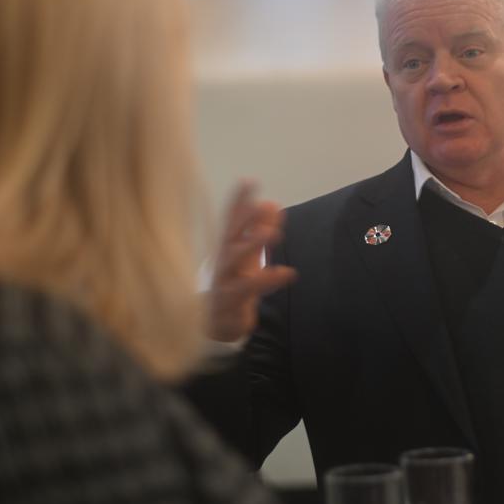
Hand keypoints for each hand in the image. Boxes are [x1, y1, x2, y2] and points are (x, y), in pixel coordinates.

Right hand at [207, 181, 296, 341]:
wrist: (216, 322)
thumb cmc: (234, 283)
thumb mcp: (249, 256)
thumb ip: (260, 230)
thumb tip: (273, 202)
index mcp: (227, 247)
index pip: (231, 220)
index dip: (238, 201)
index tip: (249, 181)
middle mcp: (222, 261)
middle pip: (229, 236)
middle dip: (244, 219)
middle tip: (261, 204)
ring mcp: (222, 280)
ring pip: (234, 261)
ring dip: (252, 245)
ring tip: (273, 234)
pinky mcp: (229, 302)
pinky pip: (247, 290)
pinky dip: (267, 280)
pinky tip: (287, 272)